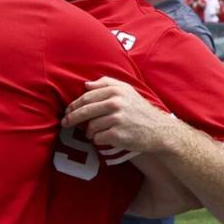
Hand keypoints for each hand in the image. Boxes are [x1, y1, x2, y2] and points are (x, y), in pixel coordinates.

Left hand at [62, 77, 181, 153]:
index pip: (87, 96)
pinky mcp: (118, 135)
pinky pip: (98, 138)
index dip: (74, 104)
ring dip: (89, 132)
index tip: (67, 110)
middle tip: (65, 123)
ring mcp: (117, 119)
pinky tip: (105, 139)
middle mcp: (116, 103)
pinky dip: (98, 140)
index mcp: (116, 90)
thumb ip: (107, 84)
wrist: (158, 130)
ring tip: (94, 133)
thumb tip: (86, 85)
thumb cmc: (140, 110)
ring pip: (90, 127)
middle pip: (85, 111)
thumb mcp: (127, 91)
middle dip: (72, 118)